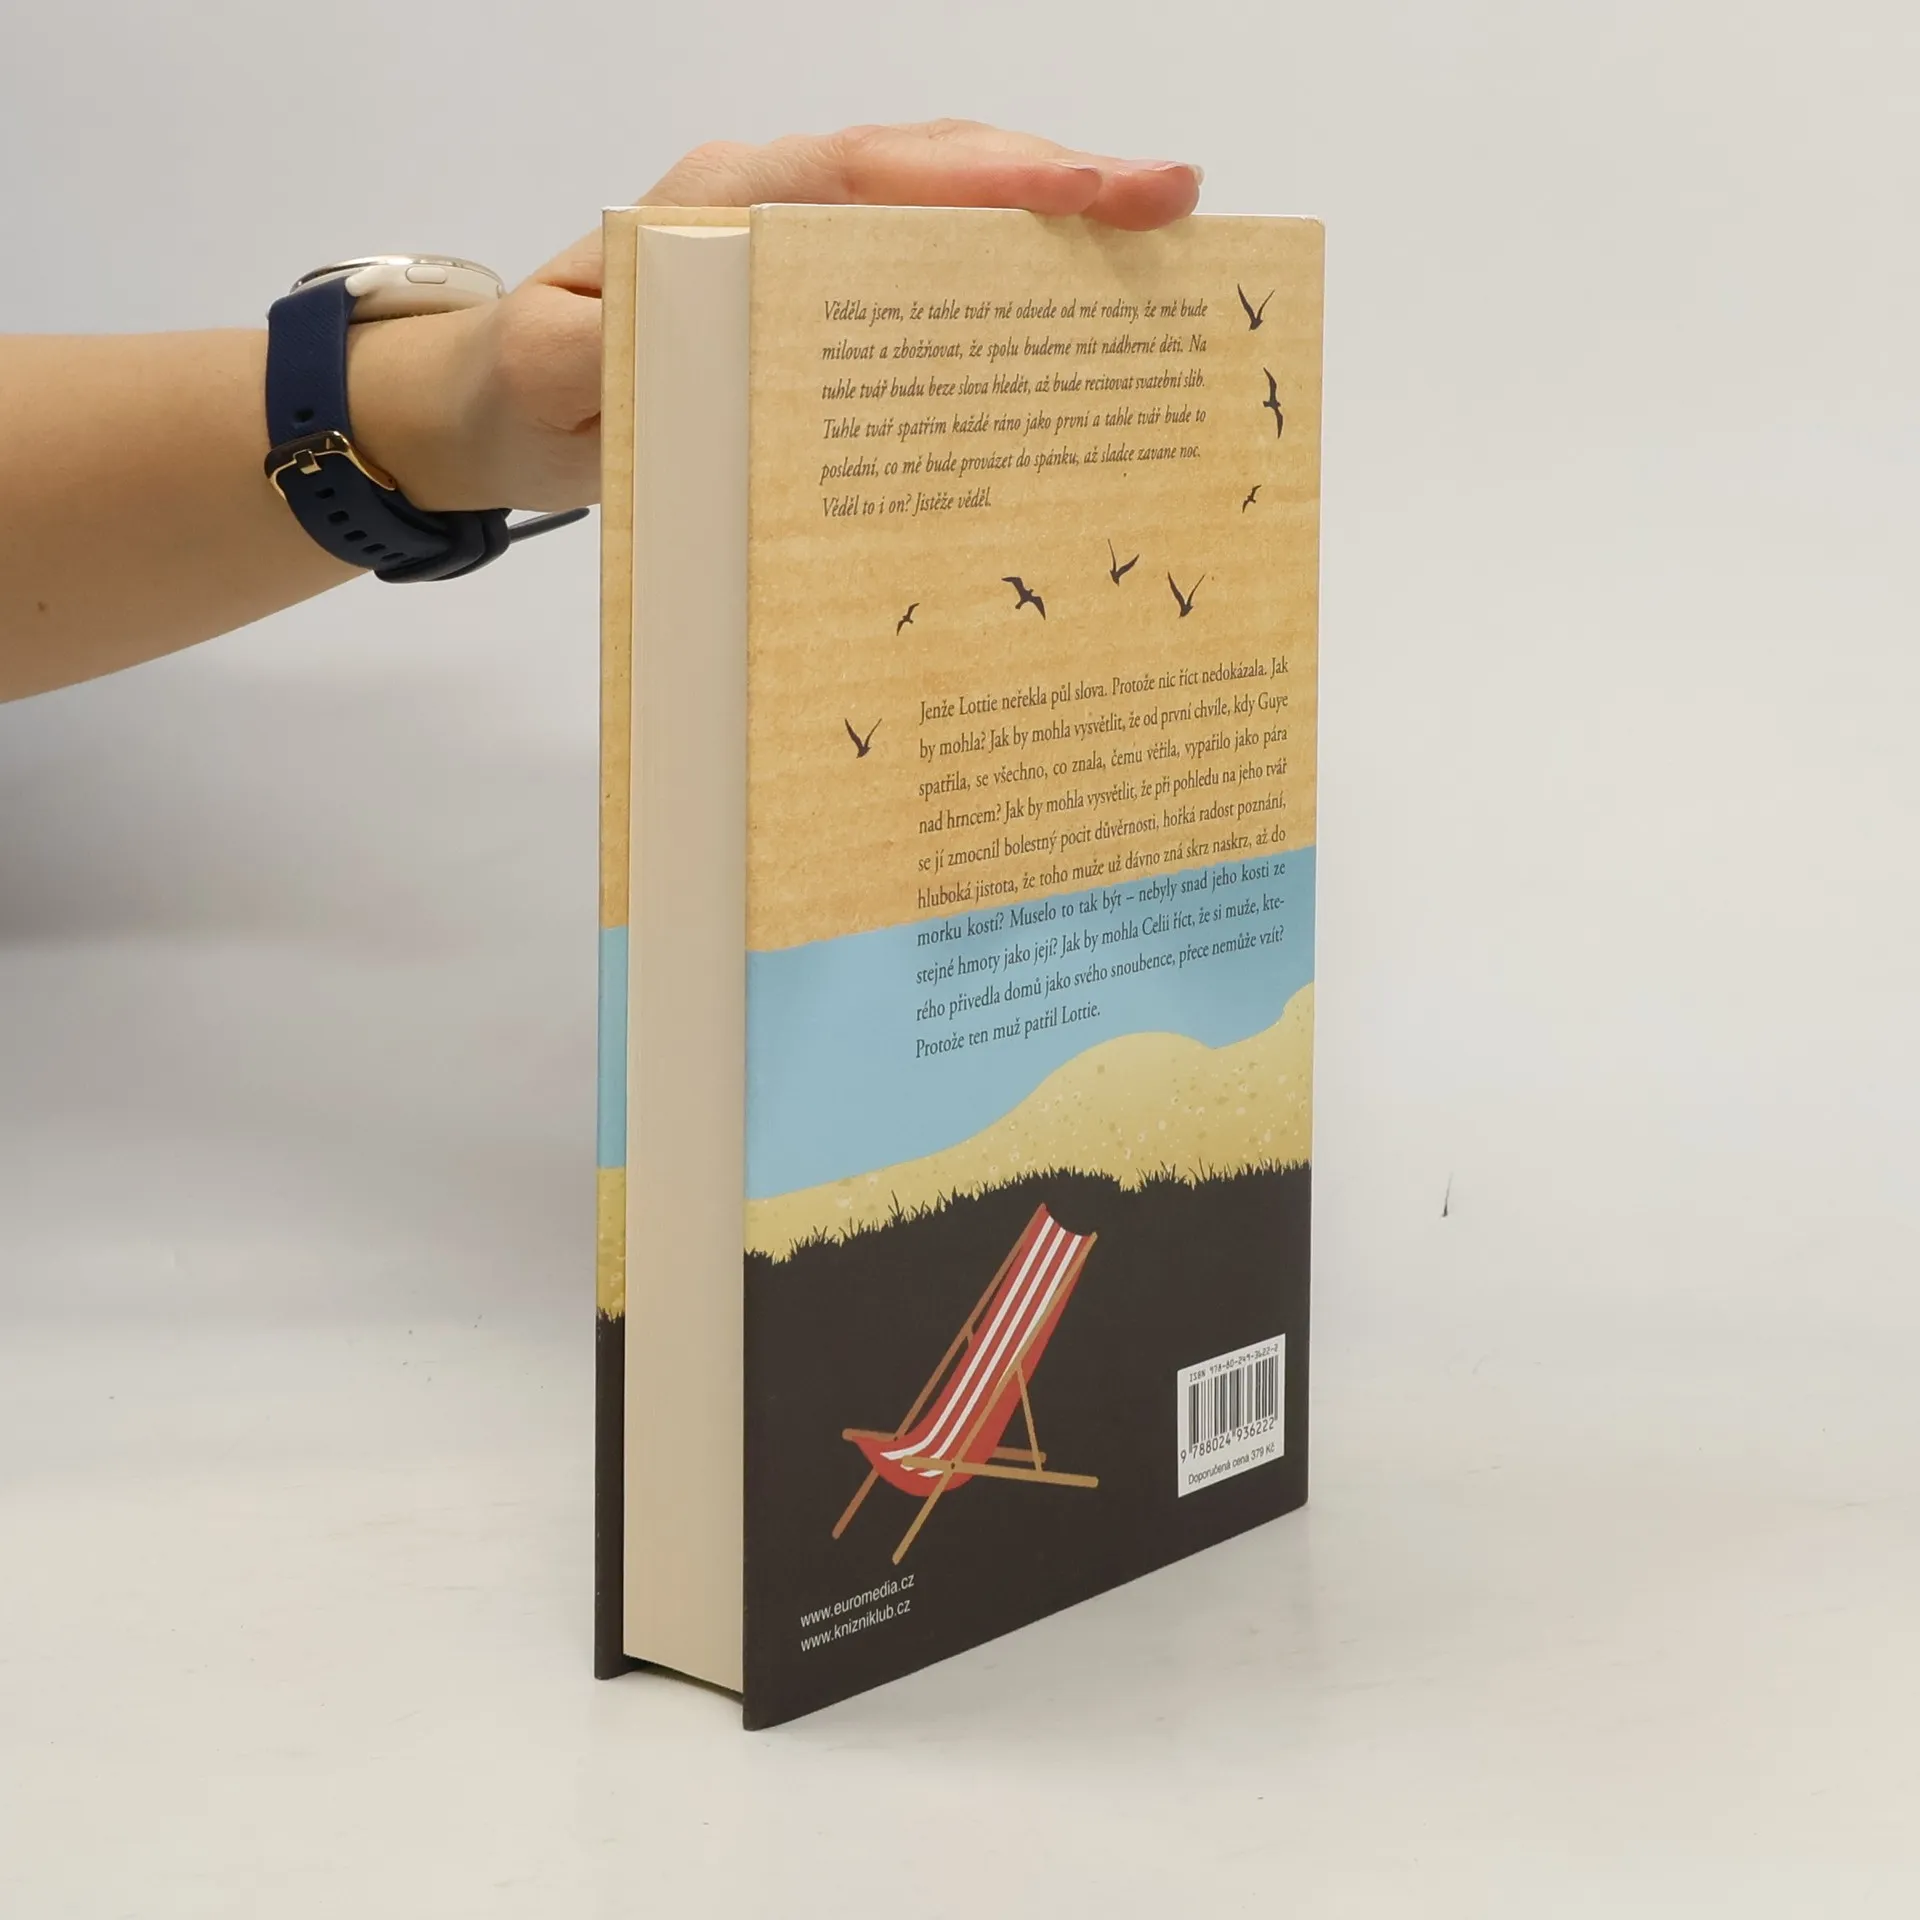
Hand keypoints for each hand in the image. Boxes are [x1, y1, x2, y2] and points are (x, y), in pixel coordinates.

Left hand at [350, 121, 1202, 513]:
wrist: (498, 402)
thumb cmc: (529, 383)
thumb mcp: (551, 377)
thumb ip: (617, 349)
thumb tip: (714, 321)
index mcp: (723, 210)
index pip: (873, 175)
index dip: (988, 181)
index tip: (1093, 198)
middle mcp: (775, 207)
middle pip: (936, 170)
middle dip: (1059, 184)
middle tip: (1175, 206)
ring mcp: (803, 245)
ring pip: (944, 210)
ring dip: (1051, 222)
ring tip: (1159, 243)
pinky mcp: (819, 295)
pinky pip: (925, 267)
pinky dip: (1005, 274)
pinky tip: (1073, 306)